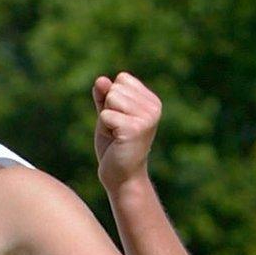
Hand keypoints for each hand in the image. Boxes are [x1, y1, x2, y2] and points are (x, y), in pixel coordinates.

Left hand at [92, 72, 161, 190]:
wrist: (121, 175)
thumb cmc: (115, 144)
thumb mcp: (108, 114)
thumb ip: (104, 95)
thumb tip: (101, 79)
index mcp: (152, 101)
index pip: (122, 79)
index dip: (111, 98)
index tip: (119, 119)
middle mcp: (154, 107)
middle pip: (115, 88)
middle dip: (108, 108)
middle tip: (116, 129)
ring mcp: (147, 118)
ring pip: (110, 99)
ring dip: (105, 118)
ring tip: (116, 134)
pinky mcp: (135, 129)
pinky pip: (106, 115)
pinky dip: (104, 128)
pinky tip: (116, 140)